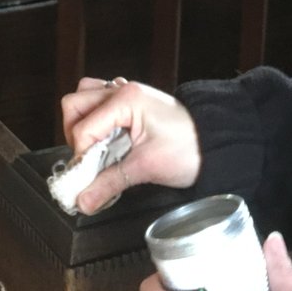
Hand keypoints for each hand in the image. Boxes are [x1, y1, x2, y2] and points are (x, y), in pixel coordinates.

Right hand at [61, 77, 201, 213]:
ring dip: (82, 123)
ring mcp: (126, 93)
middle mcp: (122, 90)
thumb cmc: (190, 149)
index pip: (84, 128)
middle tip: (87, 160)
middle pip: (74, 104)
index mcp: (126, 100)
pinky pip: (100, 102)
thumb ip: (109, 183)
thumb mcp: (146, 168)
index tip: (85, 178)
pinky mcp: (131, 103)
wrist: (217, 143)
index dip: (81, 156)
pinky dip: (96, 119)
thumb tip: (83, 200)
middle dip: (75, 134)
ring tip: (94, 148)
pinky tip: (107, 139)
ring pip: (84, 97)